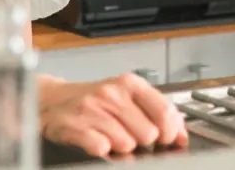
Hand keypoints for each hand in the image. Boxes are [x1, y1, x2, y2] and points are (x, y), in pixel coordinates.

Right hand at [38, 73, 186, 156]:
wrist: (53, 100)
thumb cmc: (97, 101)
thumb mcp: (128, 97)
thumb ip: (156, 111)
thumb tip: (181, 135)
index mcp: (131, 84)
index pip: (164, 111)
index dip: (171, 132)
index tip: (169, 140)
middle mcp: (112, 93)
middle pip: (147, 133)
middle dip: (144, 142)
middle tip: (133, 138)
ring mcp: (92, 108)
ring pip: (126, 143)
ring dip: (122, 147)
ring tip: (112, 138)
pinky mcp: (73, 125)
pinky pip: (100, 147)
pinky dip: (102, 150)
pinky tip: (99, 142)